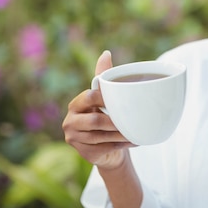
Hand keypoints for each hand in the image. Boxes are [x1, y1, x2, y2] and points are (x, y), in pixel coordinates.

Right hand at [63, 50, 133, 169]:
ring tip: (136, 130)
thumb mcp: (104, 97)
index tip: (123, 99)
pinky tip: (134, 140)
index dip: (105, 98)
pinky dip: (122, 144)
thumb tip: (106, 53)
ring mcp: (75, 139)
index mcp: (75, 105)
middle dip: (115, 121)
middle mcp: (70, 122)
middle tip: (133, 119)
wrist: (107, 149)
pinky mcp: (84, 154)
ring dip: (121, 134)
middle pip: (95, 120)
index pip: (89, 97)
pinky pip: (105, 148)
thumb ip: (103, 78)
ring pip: (101, 136)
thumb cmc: (105, 117)